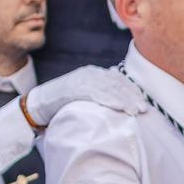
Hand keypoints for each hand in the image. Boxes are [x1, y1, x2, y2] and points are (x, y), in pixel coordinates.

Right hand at [23, 66, 145, 125]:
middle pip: (116, 83)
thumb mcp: (84, 94)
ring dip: (125, 99)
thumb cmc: (63, 102)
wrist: (39, 103)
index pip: (117, 79)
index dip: (132, 89)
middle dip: (132, 95)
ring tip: (136, 110)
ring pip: (109, 88)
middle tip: (144, 108)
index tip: (143, 100)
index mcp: (93, 73)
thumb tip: (119, 102)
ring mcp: (82, 80)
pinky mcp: (75, 89)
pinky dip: (110, 100)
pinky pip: (97, 94)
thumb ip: (100, 93)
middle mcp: (90, 73)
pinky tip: (120, 107)